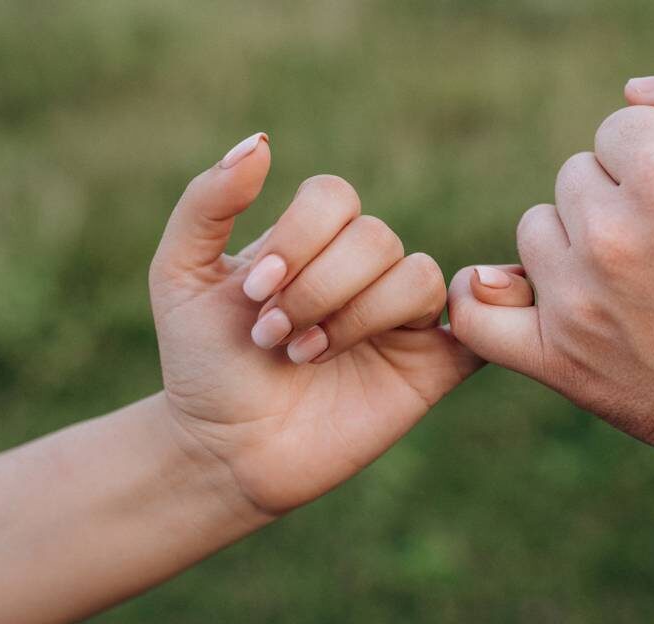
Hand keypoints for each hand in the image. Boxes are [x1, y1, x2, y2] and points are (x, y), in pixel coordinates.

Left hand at [150, 133, 479, 513]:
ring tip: (306, 357)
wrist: (223, 451)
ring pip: (419, 277)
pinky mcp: (430, 368)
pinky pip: (474, 328)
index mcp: (313, 242)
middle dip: (317, 288)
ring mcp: (400, 319)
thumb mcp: (179, 276)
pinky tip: (398, 346)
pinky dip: (466, 321)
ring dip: (358, 316)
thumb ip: (207, 203)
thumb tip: (260, 141)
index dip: (300, 237)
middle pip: (376, 238)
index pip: (334, 196)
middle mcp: (362, 272)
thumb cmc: (203, 364)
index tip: (253, 292)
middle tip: (272, 337)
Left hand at [448, 58, 653, 481]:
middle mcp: (613, 240)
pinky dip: (486, 297)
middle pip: (575, 176)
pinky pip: (478, 314)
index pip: (620, 129)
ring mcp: (580, 304)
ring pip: (537, 230)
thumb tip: (633, 95)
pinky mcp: (559, 360)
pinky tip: (512, 291)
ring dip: (576, 244)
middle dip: (622, 197)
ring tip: (639, 280)